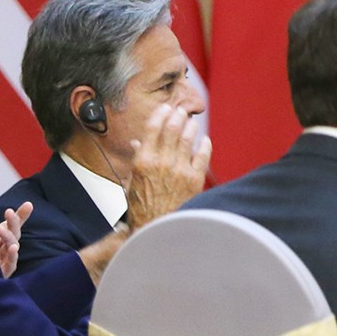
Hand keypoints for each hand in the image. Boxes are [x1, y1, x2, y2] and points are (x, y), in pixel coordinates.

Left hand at [0, 200, 31, 276]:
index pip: (12, 227)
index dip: (19, 216)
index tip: (29, 205)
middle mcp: (4, 250)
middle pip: (14, 234)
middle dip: (14, 222)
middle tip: (8, 212)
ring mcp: (4, 261)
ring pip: (12, 246)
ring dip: (8, 237)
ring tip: (0, 229)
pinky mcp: (2, 273)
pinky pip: (11, 264)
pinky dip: (12, 256)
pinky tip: (13, 247)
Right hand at [122, 103, 210, 229]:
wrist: (156, 227)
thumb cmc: (142, 206)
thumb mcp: (132, 181)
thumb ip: (137, 159)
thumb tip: (137, 142)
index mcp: (143, 161)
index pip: (153, 128)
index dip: (161, 114)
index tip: (166, 108)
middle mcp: (161, 163)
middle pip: (172, 129)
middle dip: (178, 116)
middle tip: (181, 110)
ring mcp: (179, 170)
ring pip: (188, 139)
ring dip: (191, 127)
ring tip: (192, 122)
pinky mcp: (194, 179)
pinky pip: (203, 155)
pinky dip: (204, 144)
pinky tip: (204, 140)